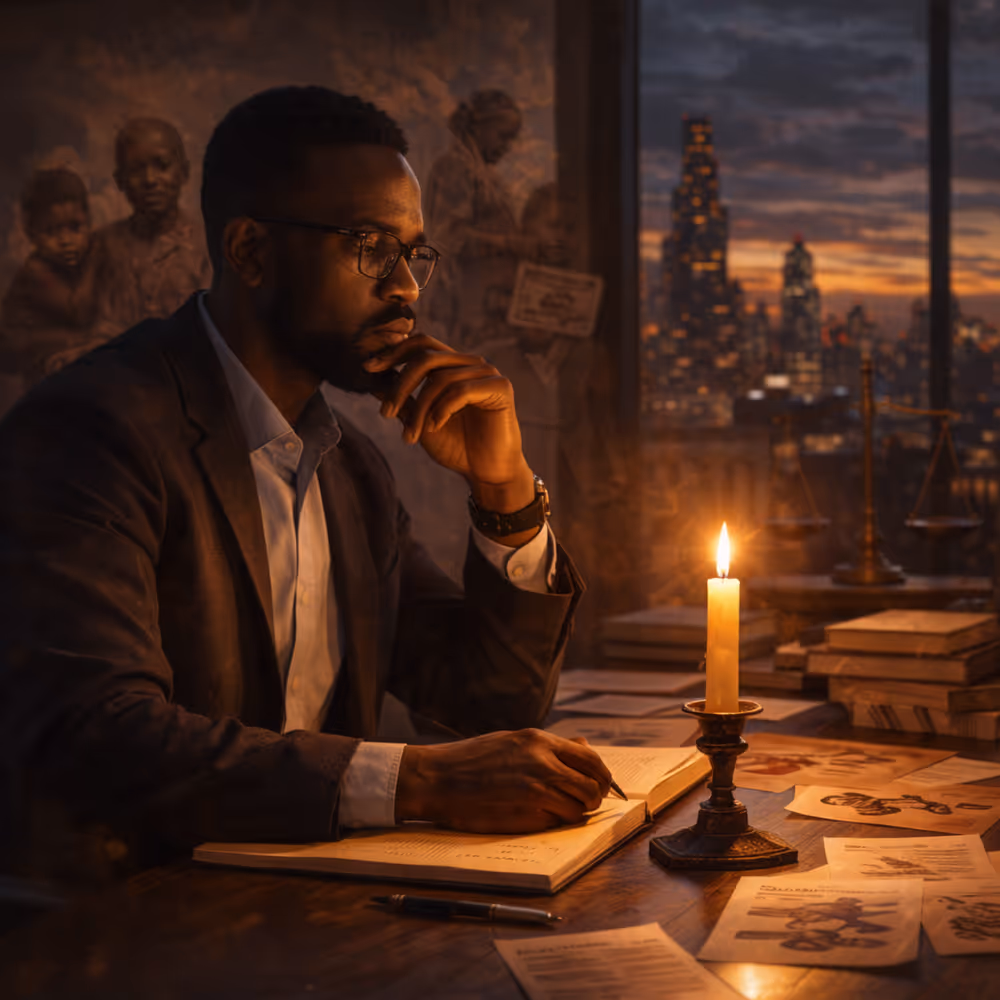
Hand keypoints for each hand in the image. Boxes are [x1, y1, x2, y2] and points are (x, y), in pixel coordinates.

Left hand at [365, 332, 535, 519]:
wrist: (486, 473)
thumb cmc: (457, 448)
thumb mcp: (420, 423)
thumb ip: (404, 402)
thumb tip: (374, 383)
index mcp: (453, 366)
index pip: (421, 345)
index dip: (394, 352)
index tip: (368, 368)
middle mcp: (470, 364)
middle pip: (426, 357)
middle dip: (401, 385)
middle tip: (385, 414)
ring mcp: (487, 373)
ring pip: (440, 379)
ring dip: (419, 409)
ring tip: (411, 436)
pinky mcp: (500, 387)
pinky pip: (461, 391)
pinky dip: (441, 410)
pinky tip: (434, 428)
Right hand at [394, 729, 612, 833]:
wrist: (438, 778)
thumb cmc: (472, 758)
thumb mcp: (512, 740)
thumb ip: (549, 746)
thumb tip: (584, 747)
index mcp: (539, 741)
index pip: (590, 758)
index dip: (602, 774)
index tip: (602, 783)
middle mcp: (543, 764)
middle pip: (591, 786)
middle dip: (594, 797)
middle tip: (586, 802)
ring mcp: (536, 792)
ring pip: (578, 809)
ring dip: (574, 812)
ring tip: (559, 810)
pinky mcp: (526, 816)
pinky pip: (555, 823)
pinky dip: (554, 822)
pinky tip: (536, 815)